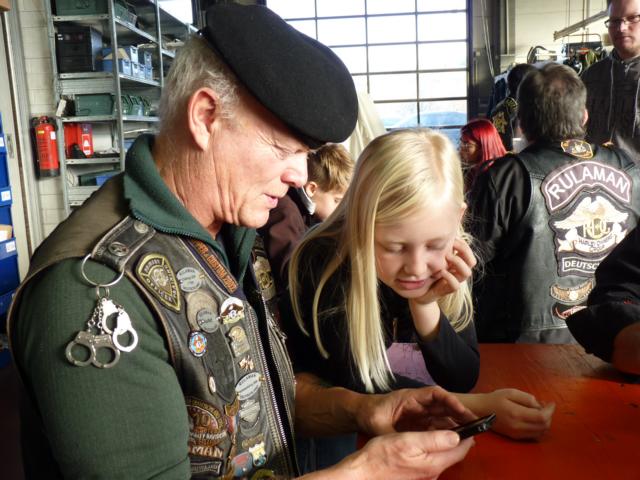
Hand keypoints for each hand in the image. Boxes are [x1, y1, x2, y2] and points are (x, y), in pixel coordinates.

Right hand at [322, 430, 472, 479]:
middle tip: (457, 419)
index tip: (469, 420)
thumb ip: (435, 440)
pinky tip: (426, 437)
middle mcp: (433, 472)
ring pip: (443, 455)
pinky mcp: (417, 474)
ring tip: (443, 424)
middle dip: (458, 437)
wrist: (364, 471)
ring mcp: (425, 474)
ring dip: (446, 441)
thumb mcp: (408, 441)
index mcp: (434, 463)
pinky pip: (432, 459)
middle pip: (454, 453)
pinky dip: (435, 447)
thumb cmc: (382, 455)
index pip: (461, 449)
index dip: (467, 433)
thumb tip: (457, 436)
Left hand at [357, 386, 475, 435]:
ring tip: (470, 434)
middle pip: (444, 405)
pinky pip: (436, 425)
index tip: (463, 410)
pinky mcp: (419, 423)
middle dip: (460, 413)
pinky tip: (455, 440)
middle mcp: (418, 404)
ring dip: (456, 423)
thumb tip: (411, 444)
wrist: (361, 414)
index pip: (435, 394)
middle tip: (476, 424)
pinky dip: (446, 431)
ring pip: (442, 416)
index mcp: (410, 398)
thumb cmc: (371, 414)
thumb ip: (396, 434)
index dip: (451, 401)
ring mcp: (419, 413)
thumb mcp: (380, 425)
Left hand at [414, 237, 476, 306]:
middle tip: (451, 246)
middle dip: (464, 252)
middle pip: (472, 262)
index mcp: (456, 264)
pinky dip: (450, 277)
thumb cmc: (425, 272)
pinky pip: (455, 285)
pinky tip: (442, 271)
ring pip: (467, 273)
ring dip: (458, 263)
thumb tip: (438, 231)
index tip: (452, 238)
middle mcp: (457, 272)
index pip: (468, 253)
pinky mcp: (447, 290)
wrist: (418, 291)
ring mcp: (454, 281)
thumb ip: (437, 248)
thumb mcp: (431, 258)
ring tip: (447, 257)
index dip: (463, 245)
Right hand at [466, 389, 554, 439]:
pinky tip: (533, 418)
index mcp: (516, 414)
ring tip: (539, 411)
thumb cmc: (495, 398)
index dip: (550, 410)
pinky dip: (538, 427)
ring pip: (540, 432)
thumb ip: (527, 398)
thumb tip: (539, 406)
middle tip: (545, 406)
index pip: (542, 417)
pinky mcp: (515, 437)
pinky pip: (533, 435)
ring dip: (544, 422)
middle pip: (544, 426)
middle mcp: (518, 427)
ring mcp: (517, 434)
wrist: (480, 410)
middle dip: (549, 416)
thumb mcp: (510, 392)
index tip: (551, 403)